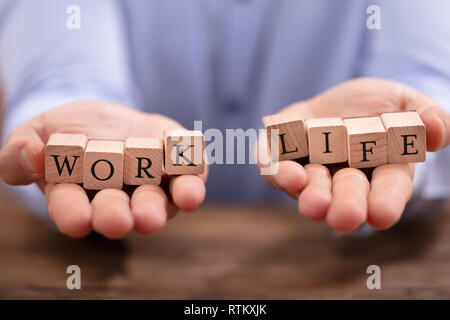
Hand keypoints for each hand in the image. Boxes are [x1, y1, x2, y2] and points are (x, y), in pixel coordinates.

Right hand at [0, 101, 207, 237]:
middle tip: (118, 220)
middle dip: (117, 215)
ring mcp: (151, 185)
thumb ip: (21, 150)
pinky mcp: (178, 167)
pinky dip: (191, 182)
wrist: (108, 119)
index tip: (77, 220)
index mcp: (78, 194)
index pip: (72, 208)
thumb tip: (31, 155)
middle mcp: (117, 197)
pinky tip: (190, 186)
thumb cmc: (69, 132)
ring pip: (156, 202)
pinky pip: (189, 176)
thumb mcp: (38, 132)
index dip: (74, 214)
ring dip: (155, 209)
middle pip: (117, 211)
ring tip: (152, 215)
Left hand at [260, 78, 449, 231]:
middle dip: (344, 205)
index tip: (381, 215)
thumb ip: (426, 117)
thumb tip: (437, 131)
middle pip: (346, 193)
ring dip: (309, 194)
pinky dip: (274, 169)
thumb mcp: (407, 104)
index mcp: (381, 170)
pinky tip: (279, 169)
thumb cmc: (379, 106)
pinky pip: (273, 165)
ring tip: (311, 202)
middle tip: (344, 218)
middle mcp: (343, 177)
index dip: (385, 202)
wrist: (341, 100)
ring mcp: (311, 167)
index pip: (387, 189)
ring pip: (309, 186)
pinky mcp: (283, 154)